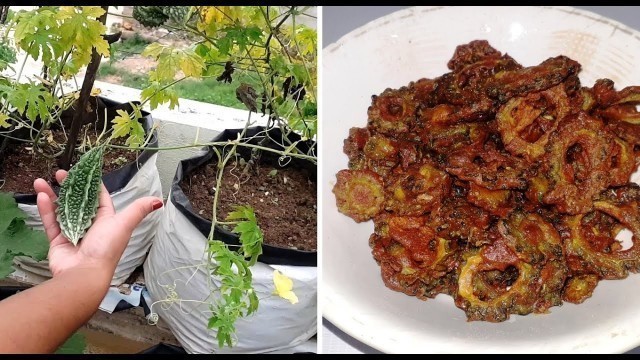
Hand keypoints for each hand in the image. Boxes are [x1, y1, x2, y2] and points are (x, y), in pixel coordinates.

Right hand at [34, 170, 162, 277]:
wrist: (84, 275)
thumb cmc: (106, 249)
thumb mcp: (124, 225)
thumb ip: (138, 210)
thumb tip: (159, 201)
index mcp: (107, 220)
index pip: (100, 198)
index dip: (92, 185)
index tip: (83, 171)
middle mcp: (91, 226)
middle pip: (78, 202)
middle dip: (69, 187)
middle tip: (60, 173)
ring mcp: (73, 233)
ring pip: (61, 210)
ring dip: (52, 195)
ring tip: (41, 181)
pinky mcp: (58, 241)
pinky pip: (51, 222)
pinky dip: (46, 210)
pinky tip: (41, 196)